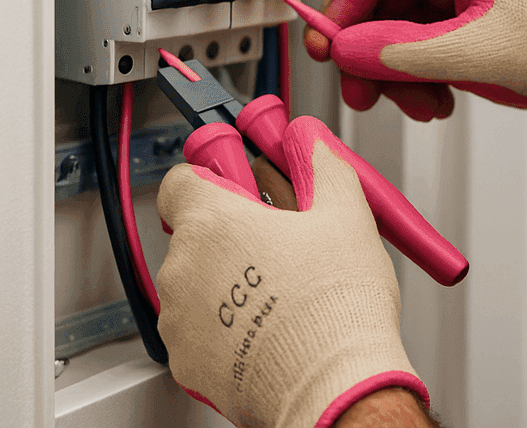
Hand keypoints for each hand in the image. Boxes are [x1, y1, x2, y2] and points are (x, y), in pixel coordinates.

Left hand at [156, 117, 427, 427]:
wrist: (335, 387)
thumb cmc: (336, 308)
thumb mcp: (345, 210)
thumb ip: (318, 161)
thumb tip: (307, 140)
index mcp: (213, 220)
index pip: (183, 176)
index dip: (218, 173)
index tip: (242, 178)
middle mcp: (184, 267)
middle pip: (195, 230)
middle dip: (233, 231)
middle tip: (280, 240)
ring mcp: (180, 320)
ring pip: (198, 282)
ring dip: (230, 280)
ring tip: (284, 292)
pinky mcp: (188, 363)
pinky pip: (201, 330)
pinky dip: (228, 327)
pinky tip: (272, 328)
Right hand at [305, 0, 526, 131]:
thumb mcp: (477, 52)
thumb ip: (406, 53)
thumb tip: (347, 51)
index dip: (344, 6)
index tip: (328, 48)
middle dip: (367, 51)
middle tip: (360, 92)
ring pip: (391, 28)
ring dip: (394, 74)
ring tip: (420, 107)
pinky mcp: (455, 20)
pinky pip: (412, 46)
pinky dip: (414, 78)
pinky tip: (435, 102)